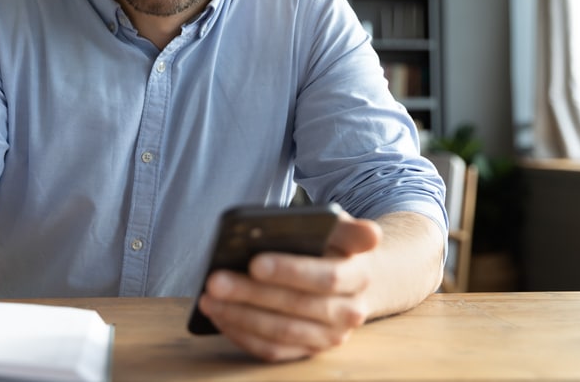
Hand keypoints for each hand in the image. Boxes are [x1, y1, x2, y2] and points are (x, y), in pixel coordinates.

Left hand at [197, 212, 381, 361]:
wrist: (353, 280)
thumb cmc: (334, 246)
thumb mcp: (342, 229)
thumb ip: (349, 228)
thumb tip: (370, 235)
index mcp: (359, 276)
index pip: (326, 277)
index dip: (289, 271)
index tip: (254, 262)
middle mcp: (349, 312)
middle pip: (296, 306)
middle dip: (251, 293)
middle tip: (214, 279)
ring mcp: (330, 336)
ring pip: (281, 332)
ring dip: (240, 316)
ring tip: (208, 298)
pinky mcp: (309, 351)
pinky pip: (273, 351)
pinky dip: (243, 335)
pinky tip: (219, 315)